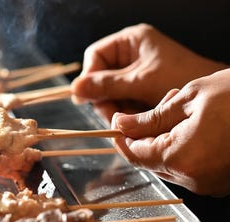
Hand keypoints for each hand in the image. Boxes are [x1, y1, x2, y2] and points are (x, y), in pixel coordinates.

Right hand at [71, 23, 227, 122]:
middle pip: (100, 77)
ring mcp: (132, 75)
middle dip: (103, 98)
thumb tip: (75, 88)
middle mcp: (129, 56)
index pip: (95, 56)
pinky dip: (123, 113)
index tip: (86, 98)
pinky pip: (119, 102)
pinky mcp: (137, 92)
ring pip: (108, 93)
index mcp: (130, 42)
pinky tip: (131, 120)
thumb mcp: (140, 82)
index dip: (89, 77)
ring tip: (125, 120)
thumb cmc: (179, 79)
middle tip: (111, 115)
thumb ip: (107, 85)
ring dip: (113, 109)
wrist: (204, 99)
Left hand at [112, 69, 229, 196]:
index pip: (134, 154)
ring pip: (168, 162)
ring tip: (183, 107)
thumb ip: (150, 117)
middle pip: (150, 159)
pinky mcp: (218, 181)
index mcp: (181, 158)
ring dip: (165, 137)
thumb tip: (121, 124)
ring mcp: (207, 184)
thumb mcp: (191, 98)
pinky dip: (182, 146)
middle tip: (161, 104)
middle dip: (146, 133)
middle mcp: (192, 178)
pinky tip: (195, 123)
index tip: (117, 122)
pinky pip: (188, 166)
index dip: (122, 138)